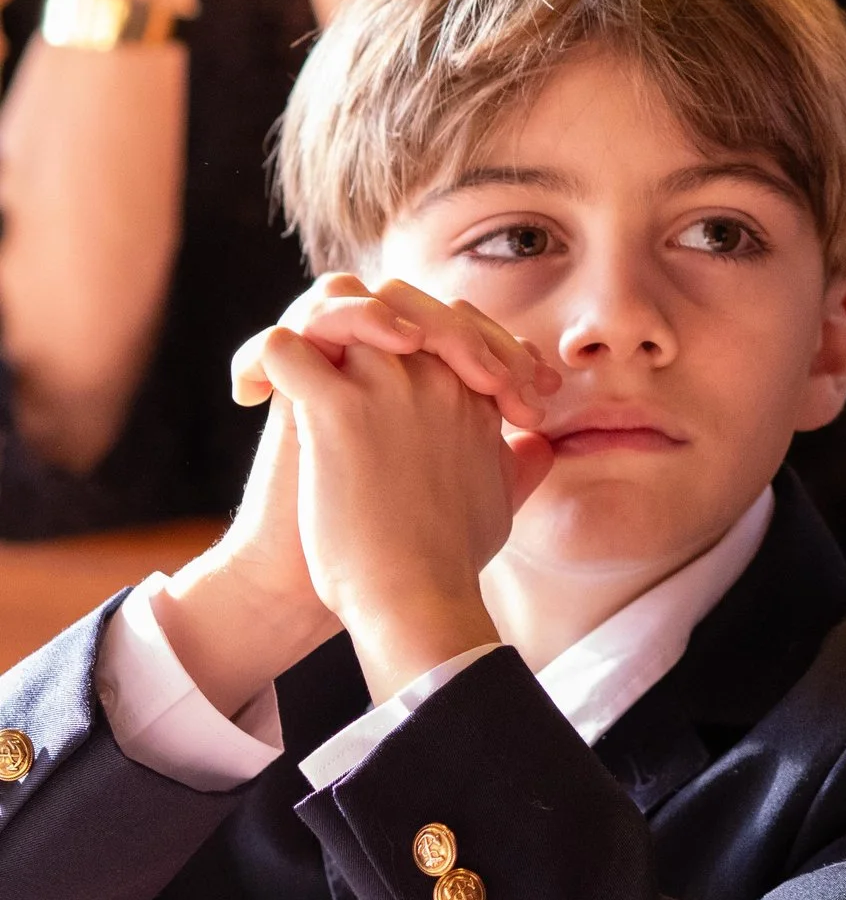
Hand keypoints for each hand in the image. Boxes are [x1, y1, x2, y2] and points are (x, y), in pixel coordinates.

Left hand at [254, 289, 557, 699]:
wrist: (416, 600)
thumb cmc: (452, 563)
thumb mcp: (503, 502)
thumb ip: (520, 465)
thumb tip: (537, 449)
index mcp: (474, 396)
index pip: (450, 323)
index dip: (418, 333)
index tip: (383, 371)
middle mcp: (437, 379)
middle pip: (399, 299)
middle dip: (365, 314)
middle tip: (329, 356)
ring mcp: (389, 389)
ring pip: (344, 304)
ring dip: (314, 326)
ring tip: (289, 367)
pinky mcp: (337, 411)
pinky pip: (287, 347)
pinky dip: (261, 360)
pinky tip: (253, 392)